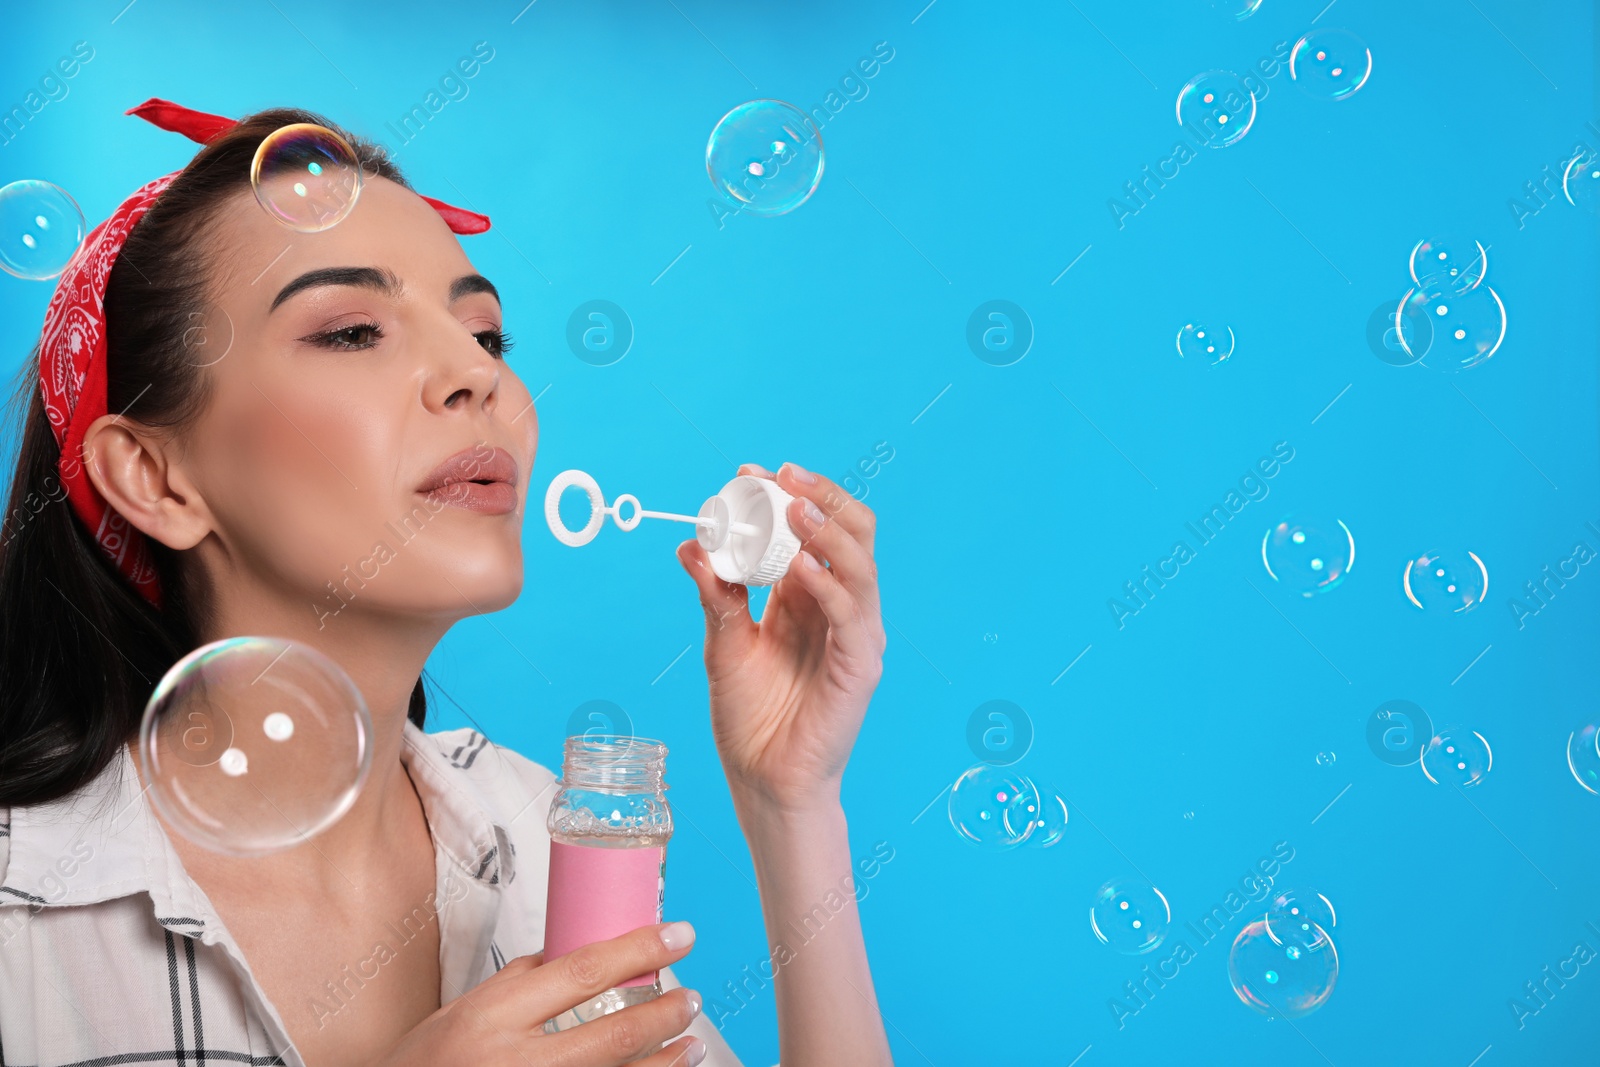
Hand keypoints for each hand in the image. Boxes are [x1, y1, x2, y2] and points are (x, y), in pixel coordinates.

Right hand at [377, 921, 705, 1066]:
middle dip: (664, 1013)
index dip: (639, 950)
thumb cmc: (422, 1066)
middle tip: (691, 996)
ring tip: (692, 1042)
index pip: (582, 971)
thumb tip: (571, 950)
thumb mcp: (460, 1012)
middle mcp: (516, 1060)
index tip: (679, 935)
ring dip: (665, 1060)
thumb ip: (515, 983)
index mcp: (493, 1015)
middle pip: (612, 1032)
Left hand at [675, 461, 885, 812]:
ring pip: (859, 563)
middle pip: (849, 532)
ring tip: (791, 509)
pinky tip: (799, 570)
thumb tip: (690, 544)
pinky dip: (827, 584)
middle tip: (779, 477)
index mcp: (805, 595)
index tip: (746, 474)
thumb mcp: (722, 643)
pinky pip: (852, 613)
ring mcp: (855, 633)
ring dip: (826, 530)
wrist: (763, 780)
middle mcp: (836, 606)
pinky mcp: (860, 664)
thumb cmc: (749, 717)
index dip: (786, 495)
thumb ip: (715, 594)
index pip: (810, 528)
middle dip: (818, 496)